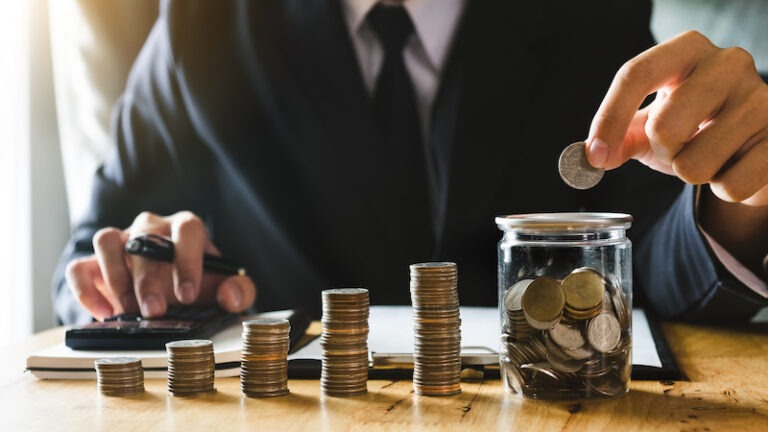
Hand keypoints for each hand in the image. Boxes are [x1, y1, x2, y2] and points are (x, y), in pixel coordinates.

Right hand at [65, 211, 256, 319]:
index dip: (187, 261)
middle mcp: (150, 228)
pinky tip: (103, 313)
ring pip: (107, 242)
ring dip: (116, 276)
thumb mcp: (223, 288)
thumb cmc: (198, 284)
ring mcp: (120, 242)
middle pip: (145, 240)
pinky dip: (86, 290)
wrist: (170, 292)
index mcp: (185, 228)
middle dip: (149, 279)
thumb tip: (232, 297)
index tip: (188, 295)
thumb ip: (238, 291)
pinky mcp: (94, 263)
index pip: (187, 229)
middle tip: (155, 310)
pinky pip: (79, 267)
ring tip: (128, 310)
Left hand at [586, 31, 767, 205]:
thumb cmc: (694, 127)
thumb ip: (619, 137)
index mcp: (687, 49)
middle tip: (676, 148)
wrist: (752, 144)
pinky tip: (734, 166)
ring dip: (691, 173)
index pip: (635, 74)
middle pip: (663, 125)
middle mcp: (728, 63)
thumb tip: (591, 156)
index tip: (595, 155)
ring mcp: (761, 99)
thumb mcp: (651, 123)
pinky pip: (730, 185)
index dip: (609, 119)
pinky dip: (723, 188)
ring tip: (708, 156)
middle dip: (660, 151)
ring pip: (695, 164)